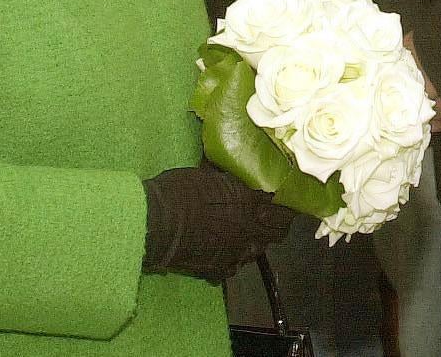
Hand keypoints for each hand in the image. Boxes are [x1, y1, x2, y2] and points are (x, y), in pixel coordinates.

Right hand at [141, 163, 295, 283]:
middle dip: (278, 223)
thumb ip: (227, 179)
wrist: (156, 224)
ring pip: (260, 250)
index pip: (282, 204)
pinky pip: (235, 266)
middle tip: (270, 216)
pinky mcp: (219, 269)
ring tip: (246, 233)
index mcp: (249, 201)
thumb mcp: (207, 175)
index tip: (282, 198)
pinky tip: (223, 251)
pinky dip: (233, 258)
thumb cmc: (179, 192)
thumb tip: (231, 172)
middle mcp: (249, 229)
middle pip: (279, 230)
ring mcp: (236, 252)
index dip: (284, 201)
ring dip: (256, 241)